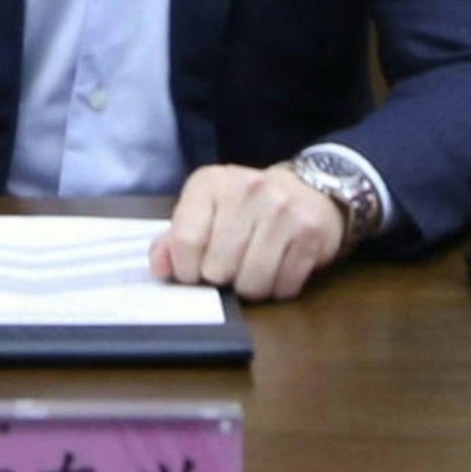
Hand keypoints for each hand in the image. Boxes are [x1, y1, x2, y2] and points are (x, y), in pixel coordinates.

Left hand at [150, 163, 352, 300]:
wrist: (308, 189)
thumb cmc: (246, 208)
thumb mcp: (205, 211)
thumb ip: (176, 239)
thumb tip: (160, 270)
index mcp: (210, 182)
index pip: (185, 241)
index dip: (186, 270)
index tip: (194, 273)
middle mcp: (247, 189)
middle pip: (218, 268)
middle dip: (220, 279)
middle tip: (229, 267)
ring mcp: (282, 210)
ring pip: (252, 283)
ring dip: (250, 288)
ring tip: (252, 269)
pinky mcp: (310, 232)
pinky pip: (284, 286)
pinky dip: (278, 288)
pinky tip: (278, 268)